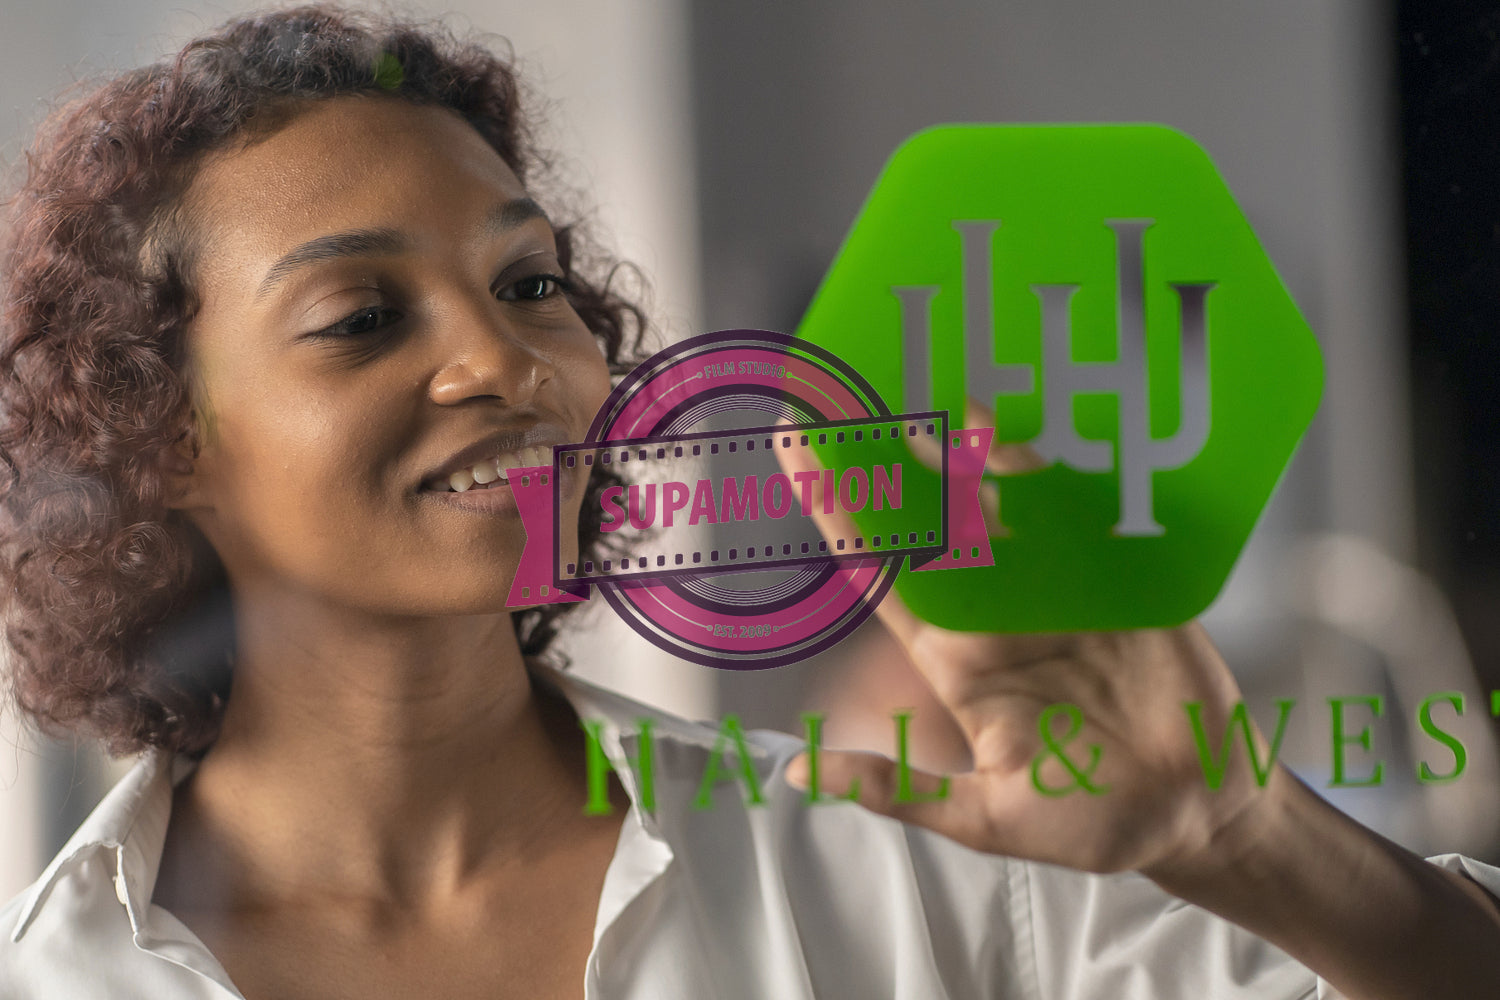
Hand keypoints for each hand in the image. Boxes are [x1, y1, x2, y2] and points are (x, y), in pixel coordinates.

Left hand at [775, 404, 1275, 877]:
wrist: (1196, 812)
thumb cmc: (1088, 821)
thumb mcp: (984, 817)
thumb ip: (901, 788)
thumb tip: (804, 772)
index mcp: (954, 660)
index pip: (882, 572)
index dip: (839, 513)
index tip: (797, 454)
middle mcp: (994, 611)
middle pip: (926, 522)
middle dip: (882, 462)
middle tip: (835, 393)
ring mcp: (1052, 589)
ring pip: (993, 504)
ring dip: (955, 450)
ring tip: (909, 388)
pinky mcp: (1112, 579)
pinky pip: (1071, 511)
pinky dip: (1039, 468)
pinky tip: (1004, 426)